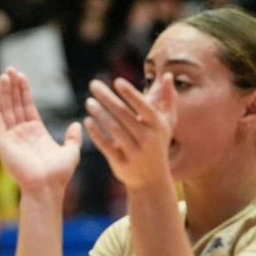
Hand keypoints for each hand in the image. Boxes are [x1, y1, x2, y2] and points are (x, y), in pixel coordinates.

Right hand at [0, 67, 81, 199]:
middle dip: (13, 87)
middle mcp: (21, 134)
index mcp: (35, 133)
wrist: (47, 187)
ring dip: (5, 92)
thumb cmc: (59, 174)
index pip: (27, 107)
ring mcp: (11, 138)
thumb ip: (73, 138)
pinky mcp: (3, 144)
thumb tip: (77, 124)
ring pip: (6, 110)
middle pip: (15, 105)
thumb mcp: (71, 152)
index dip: (24, 91)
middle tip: (11, 69)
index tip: (22, 76)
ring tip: (4, 75)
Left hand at [83, 74, 176, 190]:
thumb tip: (168, 75)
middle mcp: (147, 139)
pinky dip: (96, 134)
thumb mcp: (168, 123)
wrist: (152, 180)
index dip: (130, 94)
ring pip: (114, 129)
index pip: (143, 107)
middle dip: (107, 98)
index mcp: (158, 126)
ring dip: (99, 114)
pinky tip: (87, 121)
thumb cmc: (159, 143)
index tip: (117, 81)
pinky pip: (106, 146)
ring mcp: (134, 152)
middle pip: (124, 115)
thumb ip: (168, 99)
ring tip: (88, 102)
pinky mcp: (121, 163)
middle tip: (93, 84)